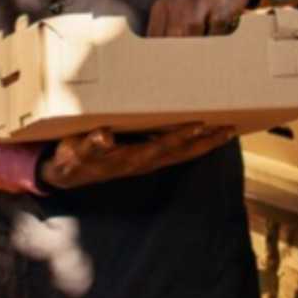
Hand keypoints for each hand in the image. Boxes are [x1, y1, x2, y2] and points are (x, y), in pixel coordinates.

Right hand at [38, 125, 235, 189]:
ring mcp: (148, 162)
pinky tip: (206, 135)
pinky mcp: (147, 158)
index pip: (162, 147)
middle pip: (182, 153)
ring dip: (206, 144)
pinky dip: (195, 144)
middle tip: (229, 129)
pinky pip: (177, 152)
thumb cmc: (73, 158)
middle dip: (206, 142)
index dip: (180, 137)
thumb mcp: (75, 151)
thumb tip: (105, 136)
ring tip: (228, 131)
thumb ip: (90, 144)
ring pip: (183, 154)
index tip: (199, 124)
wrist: (69, 173)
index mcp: (130, 159)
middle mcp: (144, 162)